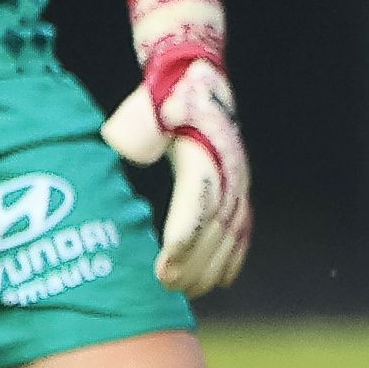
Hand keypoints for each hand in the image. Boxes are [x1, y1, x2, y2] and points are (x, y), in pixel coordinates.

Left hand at [98, 0, 249, 292]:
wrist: (197, 75)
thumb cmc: (165, 93)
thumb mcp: (147, 105)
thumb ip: (138, 128)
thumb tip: (125, 148)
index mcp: (206, 152)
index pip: (199, 205)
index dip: (183, 241)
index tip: (163, 268)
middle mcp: (230, 170)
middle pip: (217, 228)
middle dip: (193, 263)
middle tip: (166, 288)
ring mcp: (239, 180)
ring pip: (233, 233)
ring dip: (212, 266)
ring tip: (186, 292)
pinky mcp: (240, 188)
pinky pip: (243, 229)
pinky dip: (234, 258)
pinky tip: (220, 281)